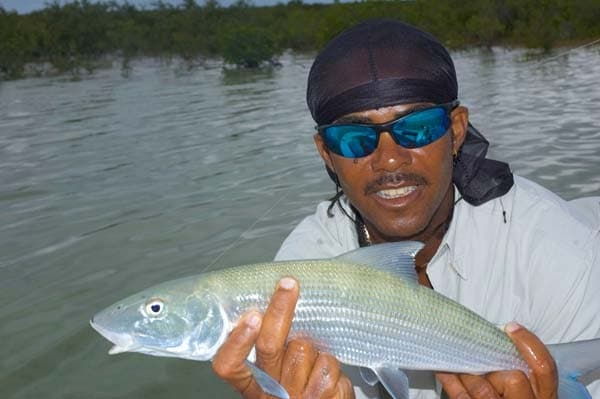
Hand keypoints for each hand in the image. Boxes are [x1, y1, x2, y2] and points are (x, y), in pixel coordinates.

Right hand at [212, 277, 353, 398]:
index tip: (251, 315)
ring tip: (316, 363)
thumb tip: (278, 301)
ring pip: (304, 349)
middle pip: (270, 346)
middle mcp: (270, 392)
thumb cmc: (300, 387)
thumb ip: (274, 350)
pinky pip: (330, 366)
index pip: (230, 365)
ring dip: (316, 350)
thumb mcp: (277, 373)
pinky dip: (334, 366)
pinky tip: (330, 379)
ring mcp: (296, 397)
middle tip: (288, 284)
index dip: (238, 341)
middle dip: (280, 310)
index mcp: (253, 384)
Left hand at [436, 322, 558, 397]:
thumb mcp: (531, 386)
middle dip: (495, 365)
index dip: (529, 344)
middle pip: (513, 378)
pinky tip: (444, 369)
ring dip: (468, 371)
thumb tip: (503, 336)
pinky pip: (462, 396)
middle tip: (482, 356)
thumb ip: (522, 365)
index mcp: (543, 394)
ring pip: (482, 388)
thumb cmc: (513, 395)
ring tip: (458, 359)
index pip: (544, 367)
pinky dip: (450, 380)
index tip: (511, 327)